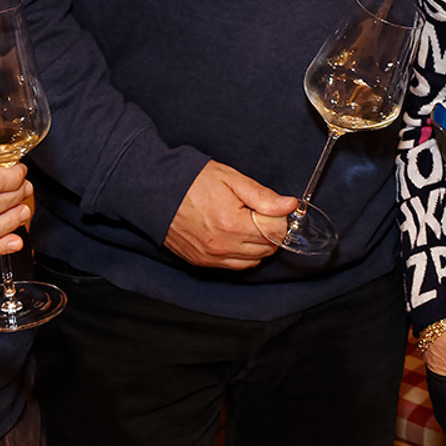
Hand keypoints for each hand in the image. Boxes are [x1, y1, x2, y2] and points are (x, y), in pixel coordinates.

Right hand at [164, 161, 295, 268]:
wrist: (155, 191)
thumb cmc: (191, 181)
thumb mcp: (231, 179)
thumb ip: (263, 196)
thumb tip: (290, 205)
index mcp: (233, 224)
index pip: (277, 232)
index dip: (279, 217)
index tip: (271, 207)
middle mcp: (223, 246)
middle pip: (268, 248)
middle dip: (270, 231)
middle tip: (257, 212)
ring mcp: (212, 257)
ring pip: (253, 260)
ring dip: (257, 245)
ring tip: (245, 223)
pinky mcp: (202, 262)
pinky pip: (234, 266)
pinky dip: (241, 254)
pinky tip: (233, 235)